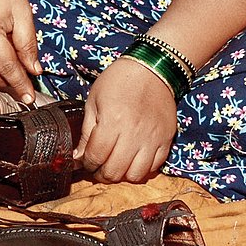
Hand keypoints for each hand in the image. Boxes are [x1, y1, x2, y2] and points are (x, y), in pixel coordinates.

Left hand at [73, 58, 176, 183]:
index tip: (85, 162)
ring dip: (122, 175)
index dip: (87, 164)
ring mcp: (153, 138)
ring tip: (116, 166)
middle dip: (102, 174)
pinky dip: (142, 169)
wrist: (151, 69)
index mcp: (112, 122)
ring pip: (136, 175)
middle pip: (115, 171)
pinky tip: (133, 160)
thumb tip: (79, 156)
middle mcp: (134, 134)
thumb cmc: (118, 81)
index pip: (96, 157)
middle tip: (98, 169)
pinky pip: (155, 167)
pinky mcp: (167, 139)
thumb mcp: (94, 101)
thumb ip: (87, 131)